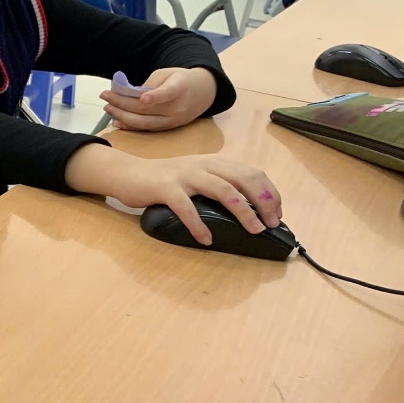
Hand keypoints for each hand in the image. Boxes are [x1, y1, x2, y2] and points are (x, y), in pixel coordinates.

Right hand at [64, 146, 282, 244]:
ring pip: (224, 190)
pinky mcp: (165, 188)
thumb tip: (245, 212)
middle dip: (264, 202)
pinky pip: (187, 208)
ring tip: (253, 231)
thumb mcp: (195, 176)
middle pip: (244, 179)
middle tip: (271, 224)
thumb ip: (216, 186)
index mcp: (215, 162)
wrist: (126, 173)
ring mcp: (185, 175)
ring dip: (243, 212)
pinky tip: (206, 239)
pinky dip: (199, 225)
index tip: (277, 214)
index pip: (252, 173)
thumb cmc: (163, 180)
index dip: (270, 193)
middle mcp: (204, 165)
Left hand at [100, 67, 217, 130]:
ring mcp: (173, 120)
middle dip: (122, 103)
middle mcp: (178, 107)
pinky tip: (116, 121)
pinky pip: (147, 129)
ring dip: (122, 116)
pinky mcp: (168, 128)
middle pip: (146, 109)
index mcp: (180, 88)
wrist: (204, 93)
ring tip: (107, 108)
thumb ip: (150, 84)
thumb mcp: (168, 73)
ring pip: (144, 122)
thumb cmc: (181, 79)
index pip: (168, 93)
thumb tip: (129, 95)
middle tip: (105, 95)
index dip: (156, 96)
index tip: (142, 97)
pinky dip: (130, 126)